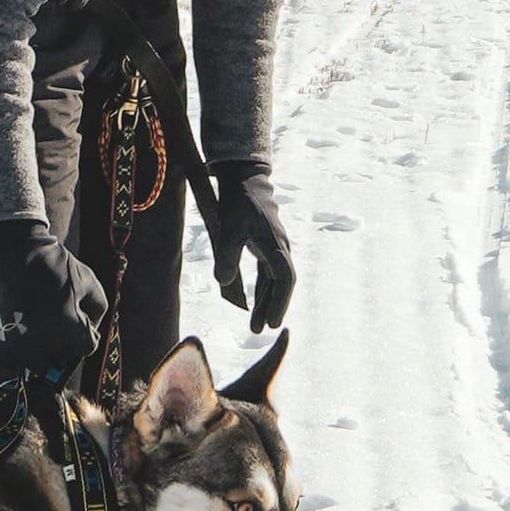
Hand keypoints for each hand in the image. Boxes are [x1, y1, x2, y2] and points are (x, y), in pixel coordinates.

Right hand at [0, 219, 107, 380]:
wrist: (14, 252)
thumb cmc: (54, 265)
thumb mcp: (88, 280)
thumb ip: (98, 308)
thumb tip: (92, 329)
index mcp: (68, 323)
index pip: (87, 348)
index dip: (88, 335)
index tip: (80, 322)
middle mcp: (44, 338)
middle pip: (62, 360)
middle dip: (65, 346)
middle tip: (58, 326)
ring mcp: (20, 342)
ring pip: (37, 368)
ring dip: (42, 356)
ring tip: (39, 336)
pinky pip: (10, 364)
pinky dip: (16, 357)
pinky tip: (21, 339)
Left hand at [205, 162, 298, 327]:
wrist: (244, 181)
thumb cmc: (238, 203)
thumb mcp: (229, 229)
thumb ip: (227, 255)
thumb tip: (224, 282)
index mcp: (275, 245)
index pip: (285, 279)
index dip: (279, 301)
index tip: (272, 321)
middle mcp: (280, 248)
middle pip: (282, 284)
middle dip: (272, 307)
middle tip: (261, 329)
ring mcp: (274, 247)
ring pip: (274, 281)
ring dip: (266, 301)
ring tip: (256, 324)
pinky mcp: (266, 246)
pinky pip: (267, 274)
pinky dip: (262, 289)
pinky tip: (254, 302)